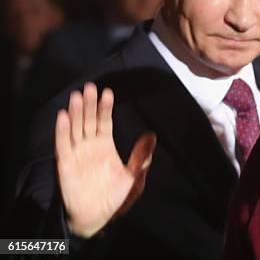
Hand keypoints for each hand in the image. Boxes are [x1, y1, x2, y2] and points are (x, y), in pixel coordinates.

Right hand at [55, 82, 155, 237]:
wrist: (97, 217)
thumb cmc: (115, 197)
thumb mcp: (133, 177)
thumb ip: (140, 157)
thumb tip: (152, 136)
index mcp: (105, 145)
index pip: (104, 121)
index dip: (105, 107)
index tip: (107, 92)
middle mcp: (90, 146)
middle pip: (89, 120)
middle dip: (89, 104)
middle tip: (90, 87)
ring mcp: (77, 154)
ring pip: (75, 128)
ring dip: (76, 113)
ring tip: (77, 96)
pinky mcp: (65, 164)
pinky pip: (63, 145)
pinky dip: (62, 131)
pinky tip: (63, 116)